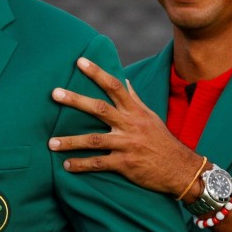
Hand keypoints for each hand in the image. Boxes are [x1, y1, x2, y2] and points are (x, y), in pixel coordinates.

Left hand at [48, 57, 202, 198]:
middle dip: (75, 100)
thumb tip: (126, 80)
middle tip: (55, 93)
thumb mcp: (151, 116)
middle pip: (99, 108)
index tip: (80, 62)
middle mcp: (130, 124)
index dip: (97, 73)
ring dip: (71, 141)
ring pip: (94, 140)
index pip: (115, 86)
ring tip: (51, 142)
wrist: (180, 169)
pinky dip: (82, 165)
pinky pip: (99, 164)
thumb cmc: (163, 141)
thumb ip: (135, 99)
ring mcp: (127, 144)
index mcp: (135, 111)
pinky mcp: (126, 164)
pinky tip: (66, 165)